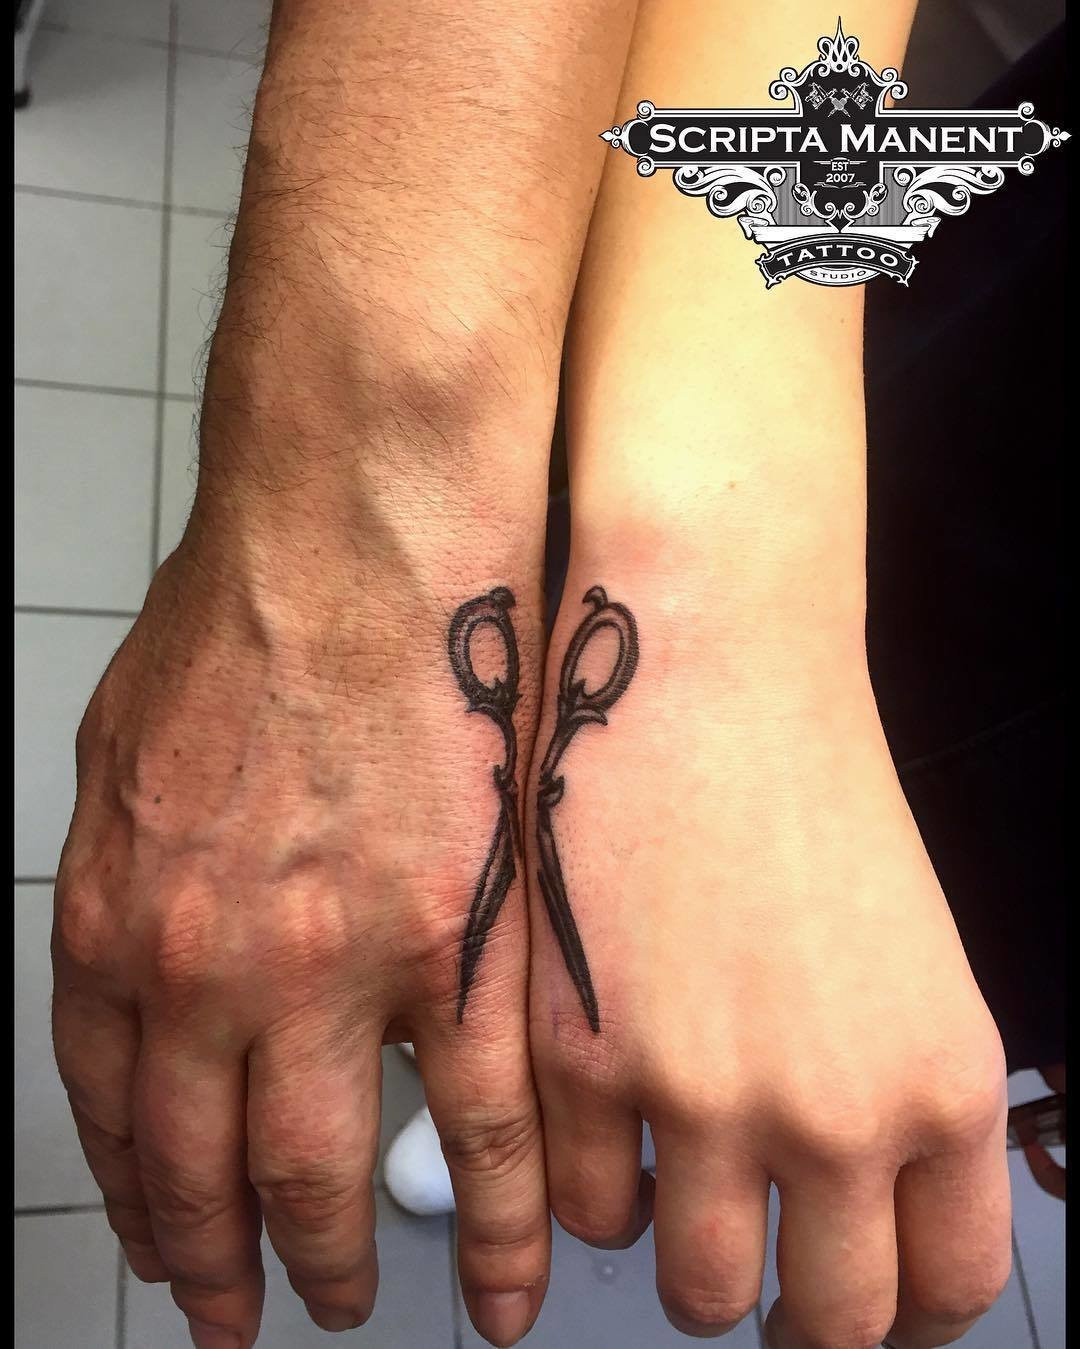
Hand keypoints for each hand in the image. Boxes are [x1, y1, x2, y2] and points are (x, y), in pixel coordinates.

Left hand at [51, 522, 549, 1348]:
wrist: (357, 541)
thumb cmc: (253, 617)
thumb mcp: (126, 745)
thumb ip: (133, 867)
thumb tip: (156, 934)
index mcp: (126, 921)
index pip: (113, 1110)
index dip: (140, 1196)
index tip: (166, 1239)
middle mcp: (215, 972)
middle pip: (204, 1170)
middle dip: (218, 1264)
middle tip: (240, 1309)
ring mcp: (339, 971)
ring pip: (327, 1172)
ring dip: (331, 1259)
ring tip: (345, 1301)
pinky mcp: (463, 950)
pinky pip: (484, 1129)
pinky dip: (498, 1222)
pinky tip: (505, 1279)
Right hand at [526, 573, 1010, 1348]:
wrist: (705, 672)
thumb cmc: (810, 785)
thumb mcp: (915, 954)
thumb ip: (903, 1096)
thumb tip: (874, 1204)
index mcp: (941, 1086)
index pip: (946, 1289)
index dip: (902, 1320)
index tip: (867, 1312)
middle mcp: (834, 1115)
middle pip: (823, 1321)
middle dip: (790, 1314)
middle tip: (762, 1278)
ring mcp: (703, 1099)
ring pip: (694, 1284)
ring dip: (686, 1254)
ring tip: (675, 1190)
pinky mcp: (585, 1063)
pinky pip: (585, 1202)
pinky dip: (599, 1185)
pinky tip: (608, 1122)